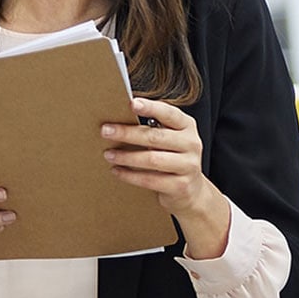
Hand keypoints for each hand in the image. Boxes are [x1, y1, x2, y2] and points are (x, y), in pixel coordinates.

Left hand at [102, 97, 229, 257]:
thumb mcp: (167, 141)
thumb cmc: (170, 160)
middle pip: (155, 137)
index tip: (129, 102)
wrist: (193, 195)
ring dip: (126, 156)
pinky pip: (151, 181)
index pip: (170, 113)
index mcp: (187, 128)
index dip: (150, 107)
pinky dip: (130, 176)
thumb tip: (115, 113)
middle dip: (127, 133)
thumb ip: (150, 127)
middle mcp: (191, 145)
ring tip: (106, 153)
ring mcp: (188, 167)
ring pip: (152, 160)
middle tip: (104, 129)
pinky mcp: (181, 188)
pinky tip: (115, 171)